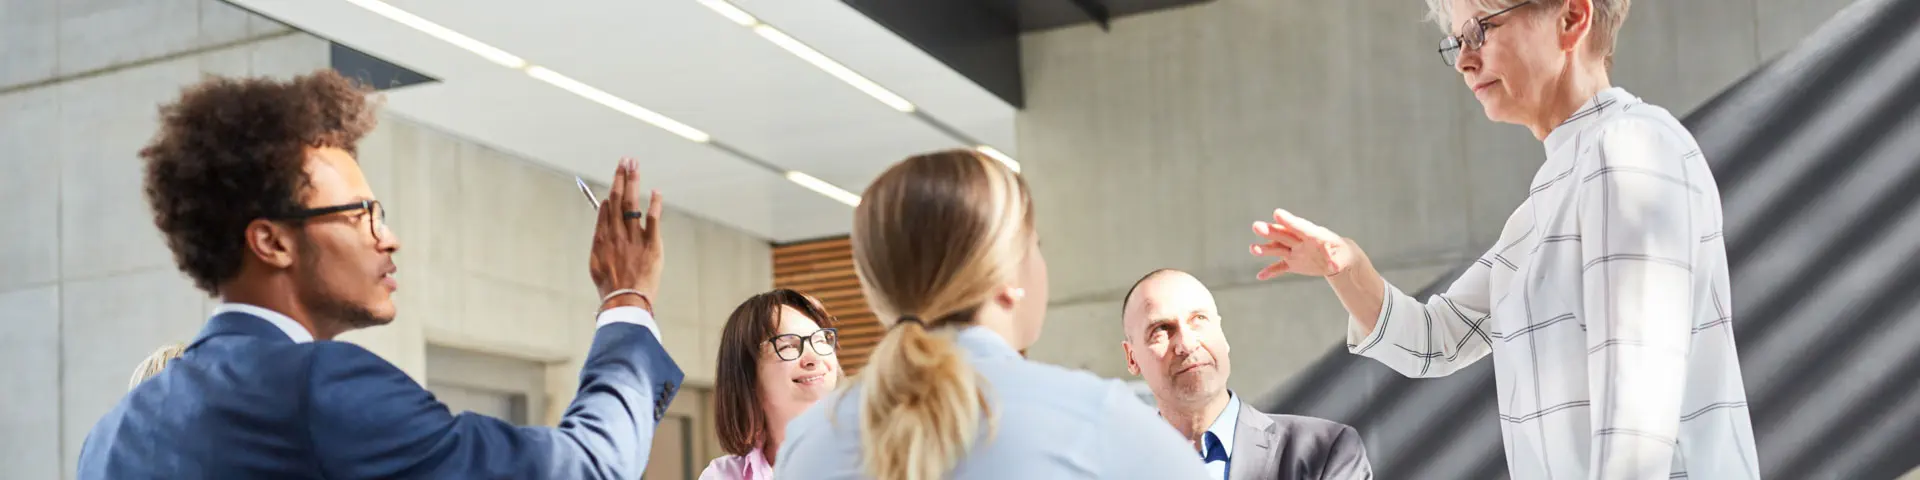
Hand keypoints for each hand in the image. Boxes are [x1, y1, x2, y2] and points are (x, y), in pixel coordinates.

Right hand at [589, 158, 664, 307]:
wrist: (625, 301)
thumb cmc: (611, 286)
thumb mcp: (596, 263)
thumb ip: (599, 240)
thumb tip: (603, 220)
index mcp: (602, 238)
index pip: (608, 207)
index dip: (614, 190)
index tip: (618, 178)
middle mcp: (617, 233)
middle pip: (619, 199)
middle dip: (621, 177)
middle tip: (625, 160)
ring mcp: (634, 238)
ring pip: (632, 203)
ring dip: (634, 181)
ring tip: (634, 165)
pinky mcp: (651, 245)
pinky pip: (653, 220)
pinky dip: (654, 204)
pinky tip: (656, 191)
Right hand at [1249, 209, 1355, 278]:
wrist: (1338, 258)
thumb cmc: (1341, 253)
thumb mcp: (1343, 255)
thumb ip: (1335, 259)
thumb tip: (1333, 265)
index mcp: (1313, 234)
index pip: (1300, 226)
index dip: (1288, 220)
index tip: (1277, 213)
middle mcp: (1300, 241)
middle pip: (1283, 234)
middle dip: (1270, 231)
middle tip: (1256, 226)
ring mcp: (1294, 251)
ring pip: (1278, 249)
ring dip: (1265, 249)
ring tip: (1252, 249)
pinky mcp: (1292, 263)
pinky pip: (1280, 267)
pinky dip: (1270, 271)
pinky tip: (1260, 276)